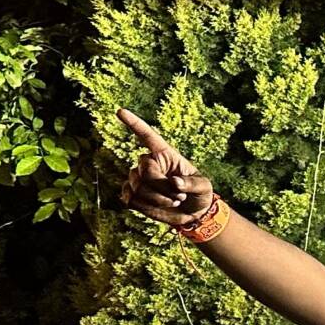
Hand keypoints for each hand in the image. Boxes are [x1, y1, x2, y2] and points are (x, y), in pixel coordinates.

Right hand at [116, 109, 214, 225]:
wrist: (192, 214)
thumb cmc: (199, 195)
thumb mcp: (204, 187)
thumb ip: (192, 184)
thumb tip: (175, 182)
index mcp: (165, 154)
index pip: (148, 136)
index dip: (134, 123)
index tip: (120, 110)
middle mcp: (149, 163)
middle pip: (145, 171)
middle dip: (163, 187)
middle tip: (180, 196)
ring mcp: (137, 179)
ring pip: (137, 187)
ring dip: (158, 199)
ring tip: (173, 201)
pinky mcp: (131, 195)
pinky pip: (130, 199)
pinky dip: (146, 207)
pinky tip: (156, 207)